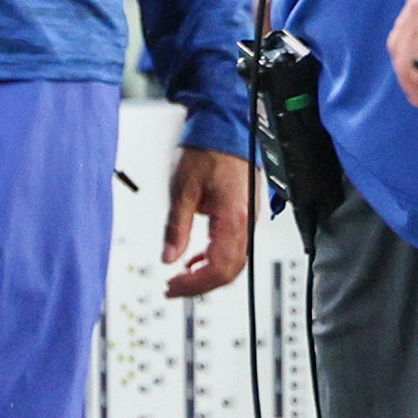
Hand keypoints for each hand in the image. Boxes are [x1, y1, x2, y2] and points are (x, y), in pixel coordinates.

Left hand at [162, 147, 252, 297]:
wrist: (225, 128)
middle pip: (230, 271)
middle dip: (200, 285)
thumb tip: (169, 257)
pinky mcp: (243, 215)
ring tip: (181, 277)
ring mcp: (248, 219)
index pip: (219, 267)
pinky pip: (234, 248)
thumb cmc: (207, 152)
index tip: (172, 286)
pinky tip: (195, 259)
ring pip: (234, 262)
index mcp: (233, 218)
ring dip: (207, 275)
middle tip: (173, 288)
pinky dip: (214, 260)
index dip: (195, 284)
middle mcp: (246, 222)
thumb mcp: (182, 190)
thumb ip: (176, 228)